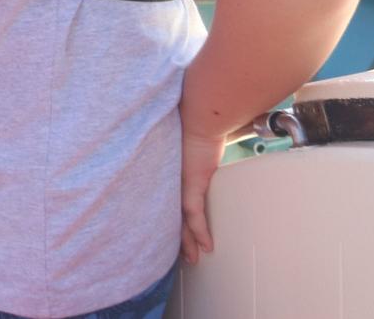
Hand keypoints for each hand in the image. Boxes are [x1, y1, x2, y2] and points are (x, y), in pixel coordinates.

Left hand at [179, 118, 227, 264]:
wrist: (199, 113)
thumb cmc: (194, 119)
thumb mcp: (190, 138)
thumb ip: (193, 146)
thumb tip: (200, 144)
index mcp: (169, 170)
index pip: (167, 198)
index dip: (168, 215)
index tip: (172, 228)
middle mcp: (171, 178)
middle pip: (171, 213)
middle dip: (178, 236)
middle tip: (182, 253)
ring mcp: (180, 182)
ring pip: (181, 220)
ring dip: (188, 241)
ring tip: (193, 258)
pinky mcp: (192, 183)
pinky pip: (194, 215)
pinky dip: (200, 232)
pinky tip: (206, 246)